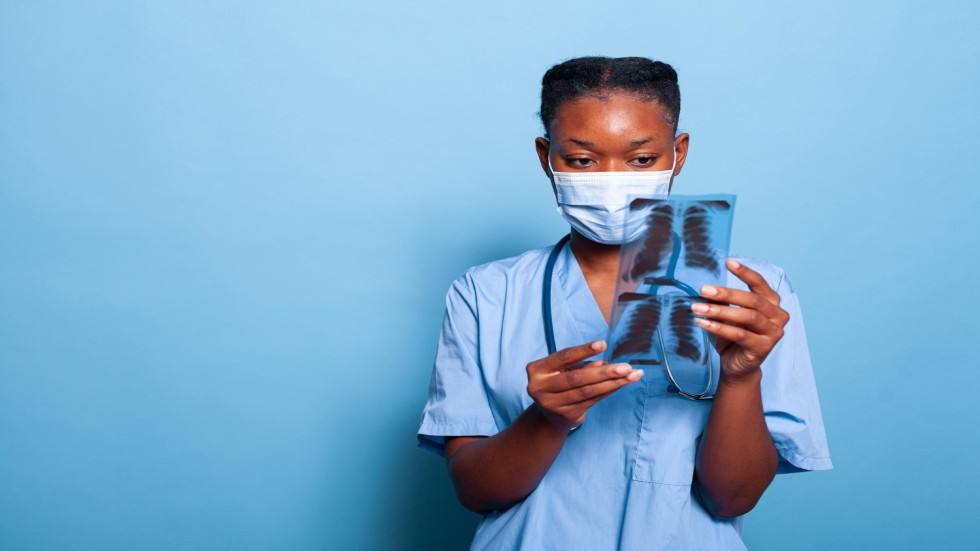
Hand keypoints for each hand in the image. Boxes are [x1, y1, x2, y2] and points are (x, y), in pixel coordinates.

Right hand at [526, 340, 643, 430]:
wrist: (549, 415)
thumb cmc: (558, 383)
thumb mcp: (565, 369)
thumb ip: (582, 365)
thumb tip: (606, 362)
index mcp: (537, 370)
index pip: (563, 357)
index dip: (583, 350)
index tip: (603, 344)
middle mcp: (540, 388)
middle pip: (577, 377)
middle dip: (605, 371)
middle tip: (626, 366)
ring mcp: (553, 404)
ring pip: (588, 391)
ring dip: (613, 382)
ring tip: (631, 374)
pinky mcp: (566, 415)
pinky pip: (593, 400)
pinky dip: (609, 390)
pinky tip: (622, 383)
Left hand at [691, 259, 789, 381]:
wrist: (738, 366)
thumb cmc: (734, 337)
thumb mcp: (730, 315)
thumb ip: (725, 302)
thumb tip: (707, 289)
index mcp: (772, 303)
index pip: (760, 283)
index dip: (745, 272)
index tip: (728, 262)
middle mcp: (778, 316)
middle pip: (752, 300)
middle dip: (726, 293)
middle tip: (704, 289)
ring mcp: (773, 333)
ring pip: (747, 316)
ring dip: (720, 311)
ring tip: (698, 307)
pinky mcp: (764, 347)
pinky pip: (740, 334)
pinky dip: (719, 327)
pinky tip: (703, 322)